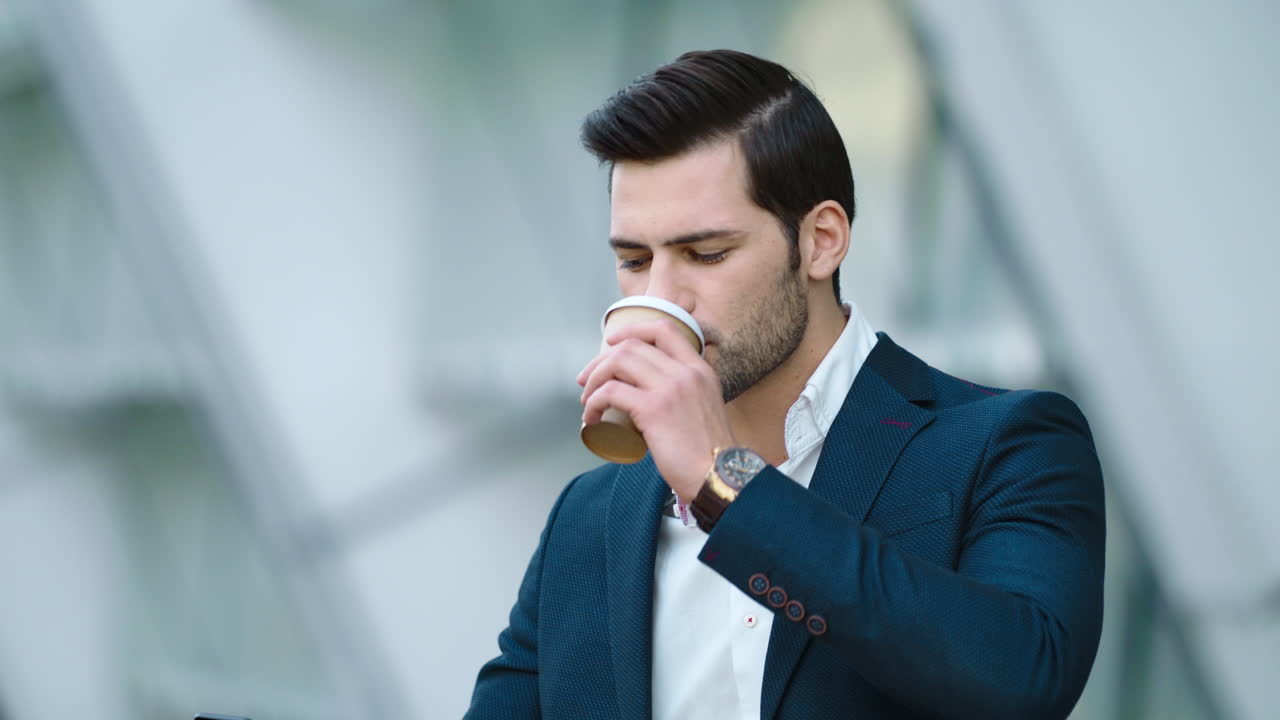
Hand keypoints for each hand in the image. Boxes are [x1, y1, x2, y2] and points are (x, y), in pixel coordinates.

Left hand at [577, 318, 735, 501]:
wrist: (719, 477)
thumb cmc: (708, 455)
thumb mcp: (703, 410)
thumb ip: (684, 396)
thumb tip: (649, 399)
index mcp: (700, 370)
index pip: (665, 330)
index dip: (633, 329)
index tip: (612, 342)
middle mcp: (686, 373)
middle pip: (632, 346)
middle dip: (601, 361)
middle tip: (587, 381)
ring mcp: (671, 388)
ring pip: (618, 362)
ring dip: (594, 380)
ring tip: (588, 402)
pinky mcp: (654, 409)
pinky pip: (611, 392)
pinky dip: (594, 403)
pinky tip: (592, 419)